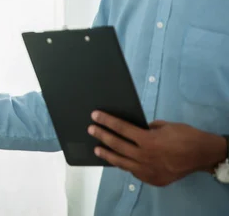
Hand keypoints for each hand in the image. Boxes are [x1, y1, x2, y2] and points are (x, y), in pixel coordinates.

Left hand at [88, 111, 226, 186]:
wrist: (204, 155)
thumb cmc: (186, 136)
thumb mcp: (165, 125)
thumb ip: (147, 128)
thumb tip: (134, 129)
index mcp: (148, 140)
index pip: (121, 128)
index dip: (106, 121)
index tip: (95, 115)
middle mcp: (144, 156)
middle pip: (117, 145)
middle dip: (101, 135)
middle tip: (91, 130)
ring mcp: (147, 170)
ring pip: (121, 162)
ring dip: (107, 154)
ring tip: (97, 149)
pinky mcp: (152, 180)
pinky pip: (133, 171)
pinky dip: (125, 165)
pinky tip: (118, 160)